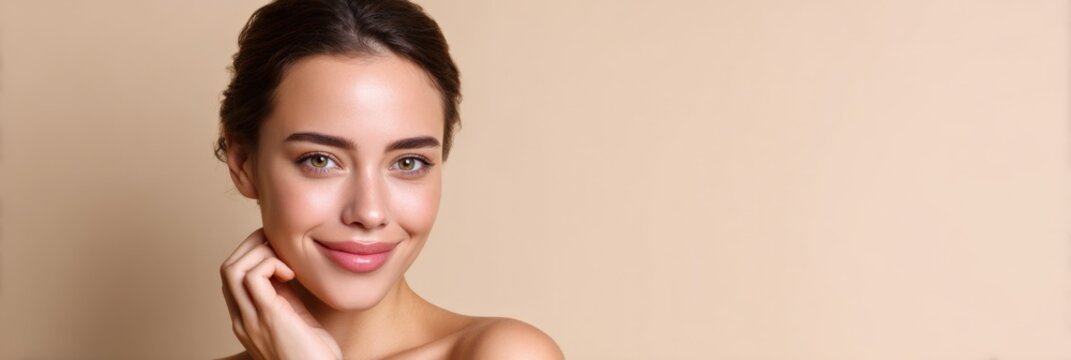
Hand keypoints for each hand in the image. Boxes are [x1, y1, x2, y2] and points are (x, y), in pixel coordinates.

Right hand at [221, 229, 342, 359]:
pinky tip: (291, 273)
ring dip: (259, 252)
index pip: (233, 278)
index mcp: (247, 319)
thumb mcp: (295, 319)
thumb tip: (285, 268)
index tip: (277, 249)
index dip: (251, 255)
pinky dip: (270, 263)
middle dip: (252, 246)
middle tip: (279, 244)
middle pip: (227, 268)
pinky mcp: (267, 316)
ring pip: (232, 268)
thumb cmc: (314, 355)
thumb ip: (284, 297)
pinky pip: (253, 276)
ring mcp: (251, 319)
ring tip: (285, 260)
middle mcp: (242, 319)